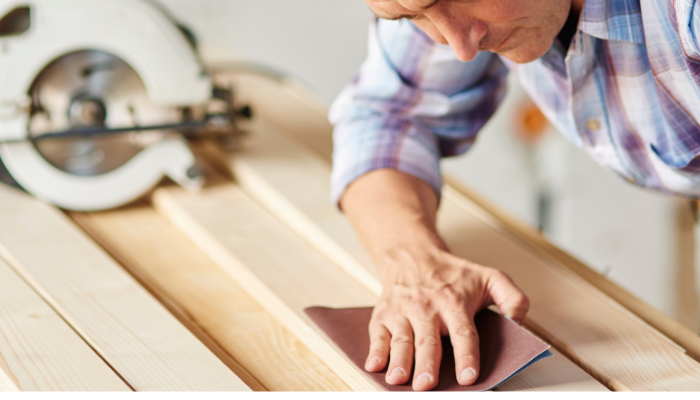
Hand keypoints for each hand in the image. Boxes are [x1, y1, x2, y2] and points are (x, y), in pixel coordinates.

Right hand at [364, 243, 528, 390]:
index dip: (466, 356)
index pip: (463, 333)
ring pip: (402, 340)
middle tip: (427, 385)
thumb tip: (519, 323)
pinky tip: (375, 364)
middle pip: (428, 340)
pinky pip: (378, 334)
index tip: (468, 376)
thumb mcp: (490, 277)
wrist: (412, 254)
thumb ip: (512, 299)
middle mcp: (428, 308)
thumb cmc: (453, 273)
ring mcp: (403, 311)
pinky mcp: (383, 315)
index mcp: (455, 303)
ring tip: (399, 380)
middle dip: (427, 363)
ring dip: (400, 361)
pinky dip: (375, 350)